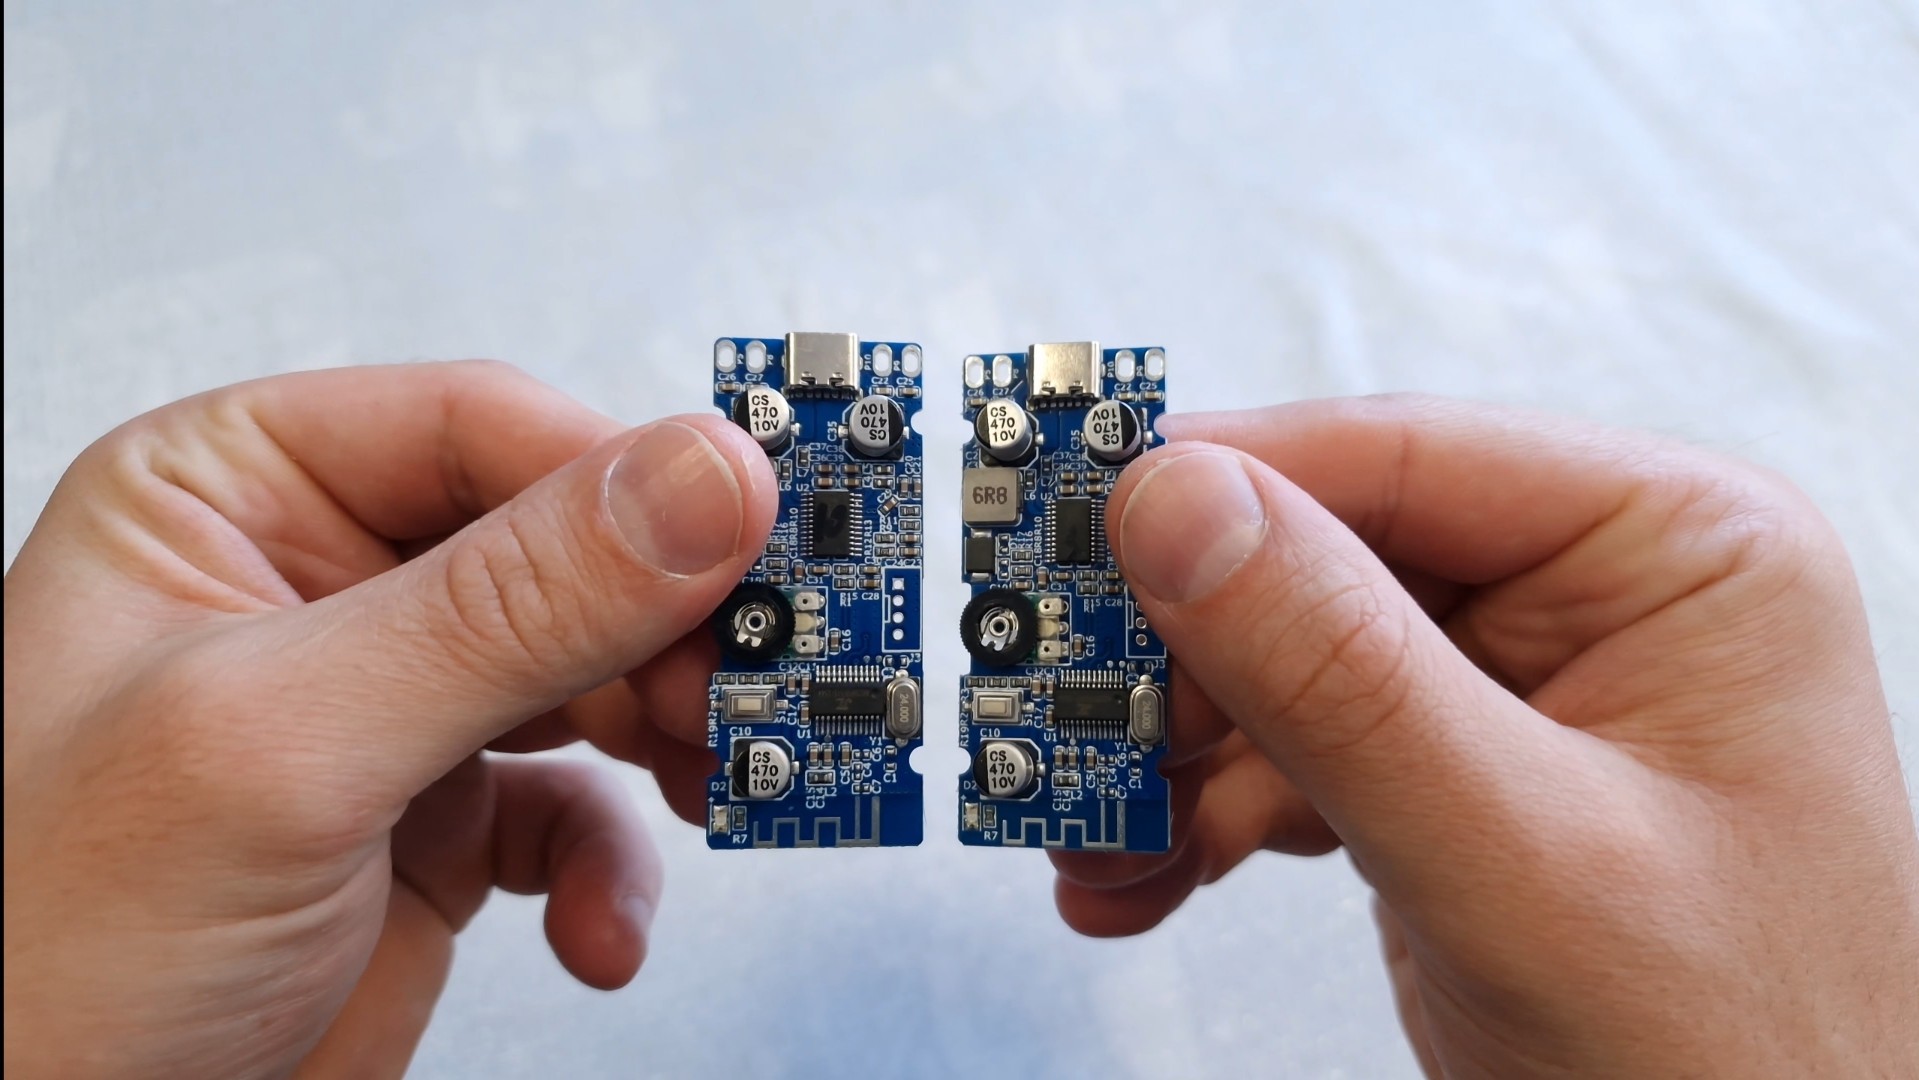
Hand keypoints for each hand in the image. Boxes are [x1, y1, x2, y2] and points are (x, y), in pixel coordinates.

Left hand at [2, 362, 776, 1077]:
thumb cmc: (39, 952)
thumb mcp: (285, 743)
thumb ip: (508, 606)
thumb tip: (698, 483)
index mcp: (231, 499)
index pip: (478, 430)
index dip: (624, 477)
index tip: (747, 532)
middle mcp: (317, 588)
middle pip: (561, 550)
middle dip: (661, 631)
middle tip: (749, 681)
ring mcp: (384, 711)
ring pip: (591, 674)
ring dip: (665, 739)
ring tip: (714, 781)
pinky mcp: (435, 828)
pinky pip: (575, 810)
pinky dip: (613, 866)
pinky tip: (598, 921)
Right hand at [1055, 395, 1918, 1075]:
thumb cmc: (1739, 1057)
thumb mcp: (1522, 857)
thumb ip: (1344, 678)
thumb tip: (1179, 505)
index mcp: (1673, 551)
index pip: (1402, 459)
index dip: (1222, 487)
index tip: (1072, 526)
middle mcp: (1592, 594)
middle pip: (1319, 560)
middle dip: (1181, 663)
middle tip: (1061, 718)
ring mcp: (1515, 688)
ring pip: (1284, 663)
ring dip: (1171, 755)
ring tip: (1094, 835)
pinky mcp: (1454, 775)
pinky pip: (1294, 752)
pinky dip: (1205, 815)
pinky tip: (1142, 872)